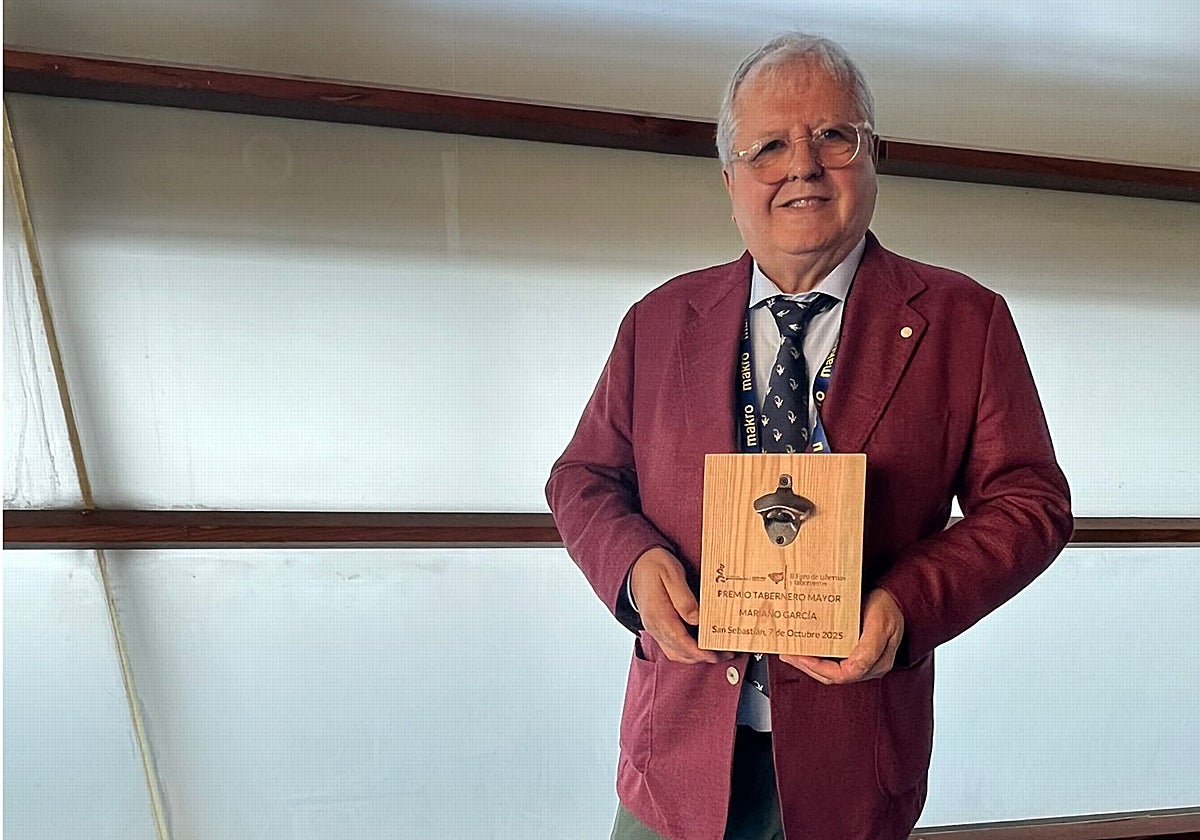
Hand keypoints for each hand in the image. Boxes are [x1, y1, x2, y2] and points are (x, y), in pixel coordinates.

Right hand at [630, 547, 734, 664]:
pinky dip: (687, 651)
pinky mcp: (657, 627)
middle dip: (702, 657)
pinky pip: (672, 646)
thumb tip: (696, 619)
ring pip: (675, 652)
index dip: (699, 651)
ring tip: (717, 653)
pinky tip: (701, 646)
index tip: (715, 655)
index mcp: (658, 614)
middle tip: (724, 655)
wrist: (638, 565)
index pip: (680, 641)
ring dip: (695, 657)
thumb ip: (684, 597)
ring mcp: (654, 628)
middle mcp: (654, 625)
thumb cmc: (655, 566)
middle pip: (679, 651)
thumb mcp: (672, 574)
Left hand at [781, 588, 904, 683]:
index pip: (844, 674)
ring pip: (831, 673)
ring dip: (809, 665)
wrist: (894, 597)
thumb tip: (855, 667)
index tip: (802, 657)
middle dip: (808, 667)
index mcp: (876, 662)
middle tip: (789, 655)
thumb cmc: (887, 606)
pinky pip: (833, 663)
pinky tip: (804, 650)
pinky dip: (816, 659)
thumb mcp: (880, 623)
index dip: (819, 668)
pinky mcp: (855, 655)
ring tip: (791, 653)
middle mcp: (870, 666)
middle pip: (833, 676)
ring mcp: (862, 662)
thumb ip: (869, 648)